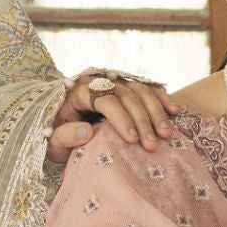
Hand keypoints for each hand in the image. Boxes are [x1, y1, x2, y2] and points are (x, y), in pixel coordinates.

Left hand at [46, 72, 181, 163]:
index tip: (132, 139)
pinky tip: (174, 111)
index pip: (104, 99)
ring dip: (155, 112)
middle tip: (152, 145)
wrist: (60, 128)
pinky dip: (161, 98)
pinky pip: (147, 89)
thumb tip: (86, 131)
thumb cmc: (56, 137)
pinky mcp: (126, 87)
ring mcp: (114, 82)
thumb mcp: (52, 143)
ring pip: (139, 90)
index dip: (120, 117)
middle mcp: (98, 81)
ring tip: (165, 134)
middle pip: (125, 95)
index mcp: (77, 90)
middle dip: (142, 120)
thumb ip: (64, 137)